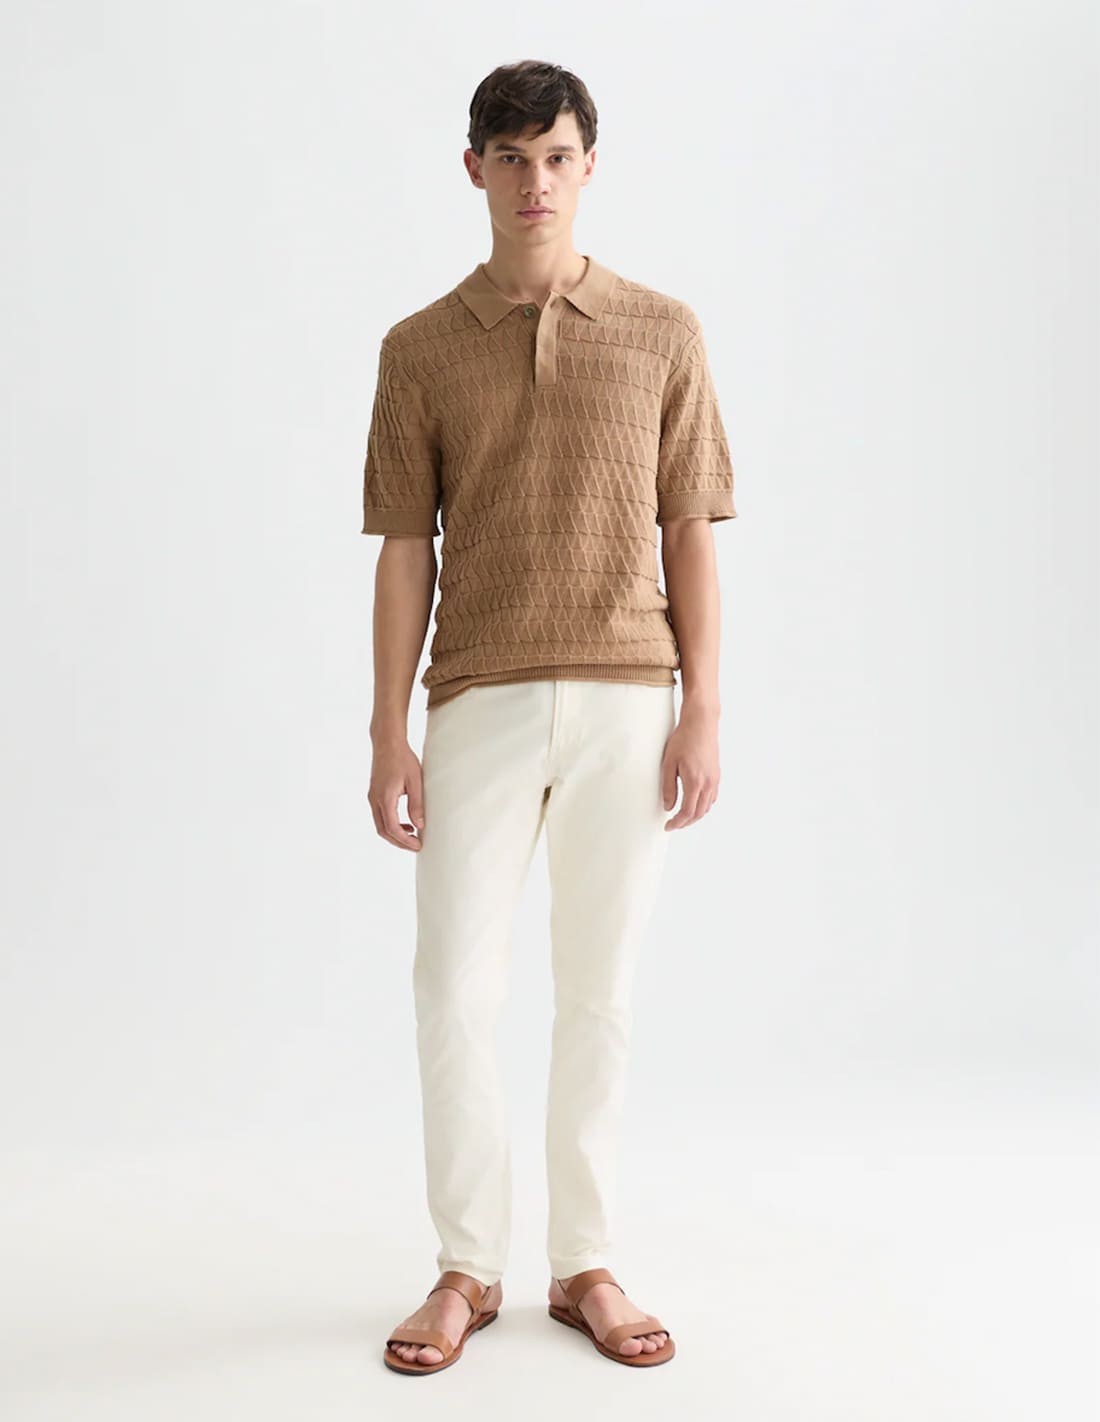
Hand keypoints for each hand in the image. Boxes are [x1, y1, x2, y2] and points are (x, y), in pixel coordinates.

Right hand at [368, 739, 426, 850]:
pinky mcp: (374, 794)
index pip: (392, 828)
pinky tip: (405, 823)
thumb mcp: (415, 781)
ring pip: (380, 825)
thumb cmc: (403, 759)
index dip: (405, 840)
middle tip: (415, 846)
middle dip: (399, 842)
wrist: (387, 743)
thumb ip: (417, 804)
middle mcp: (374, 800)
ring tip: (412, 836)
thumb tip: (419, 825)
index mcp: (385, 798)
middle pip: (383, 831)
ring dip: (394, 834)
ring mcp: (372, 797)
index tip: (418, 845)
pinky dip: (391, 824)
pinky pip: (380, 816)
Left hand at [660, 706, 719, 829]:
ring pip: (707, 807)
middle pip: (699, 813)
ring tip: (682, 816)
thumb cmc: (684, 739)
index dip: (677, 822)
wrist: (701, 723)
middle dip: (686, 822)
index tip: (668, 826)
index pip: (687, 812)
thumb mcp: (669, 763)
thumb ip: (668, 787)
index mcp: (695, 781)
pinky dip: (703, 805)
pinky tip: (694, 803)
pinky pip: (712, 797)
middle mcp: (708, 783)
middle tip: (673, 824)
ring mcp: (715, 779)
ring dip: (695, 815)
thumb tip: (668, 806)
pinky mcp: (717, 774)